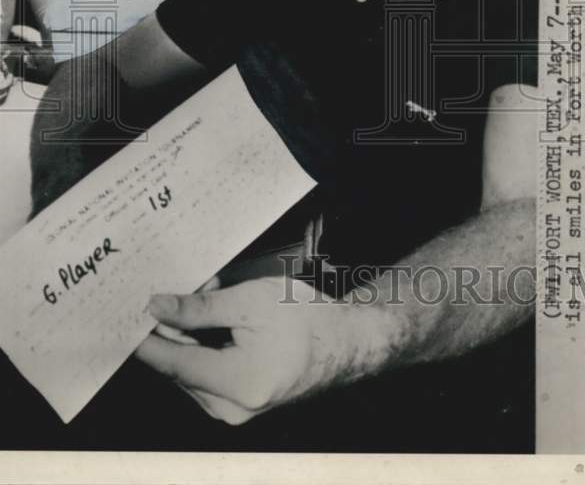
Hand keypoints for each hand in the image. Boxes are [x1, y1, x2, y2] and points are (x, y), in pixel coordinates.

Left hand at [136, 276, 392, 423]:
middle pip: (179, 366)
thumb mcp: (249, 302)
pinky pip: (207, 377)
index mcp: (234, 383)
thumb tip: (156, 309)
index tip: (122, 317)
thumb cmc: (305, 318)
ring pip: (191, 370)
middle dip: (178, 326)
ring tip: (216, 299)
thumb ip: (198, 310)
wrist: (346, 344)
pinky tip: (223, 322)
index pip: (170, 363)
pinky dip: (206, 349)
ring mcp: (235, 412)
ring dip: (193, 335)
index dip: (143, 338)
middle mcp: (230, 409)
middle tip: (195, 287)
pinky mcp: (240, 406)